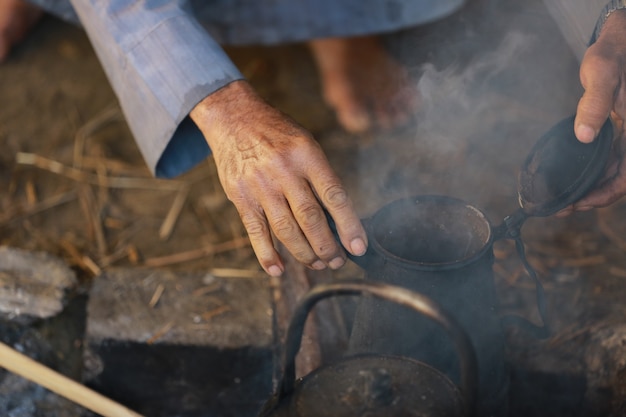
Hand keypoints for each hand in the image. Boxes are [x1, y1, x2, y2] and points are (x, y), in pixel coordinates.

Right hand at [190, 80, 366, 275]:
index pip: (334, 196)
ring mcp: (260, 186)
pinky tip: (279, 270)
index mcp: (307, 155)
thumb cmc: (278, 134)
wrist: (233, 118)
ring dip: (304, 254)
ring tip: (317, 264)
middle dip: (327, 246)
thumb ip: (320, 177)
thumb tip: (337, 220)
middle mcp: (284, 171)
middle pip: (311, 219)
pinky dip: (267, 255)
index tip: (358, 247)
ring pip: (286, 230)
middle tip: (337, 261)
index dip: (349, 226)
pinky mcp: (240, 197)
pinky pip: (256, 232)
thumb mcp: (305, 143)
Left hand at [561, 9, 625, 214]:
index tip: (577, 205)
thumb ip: (595, 103)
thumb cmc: (615, 52)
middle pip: (621, 179)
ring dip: (591, 186)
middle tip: (560, 208)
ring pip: (615, 171)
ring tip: (561, 198)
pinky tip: (573, 177)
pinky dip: (593, 170)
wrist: (621, 40)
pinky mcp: (623, 131)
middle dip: (592, 197)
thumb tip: (585, 135)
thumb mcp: (603, 72)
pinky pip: (611, 158)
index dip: (604, 195)